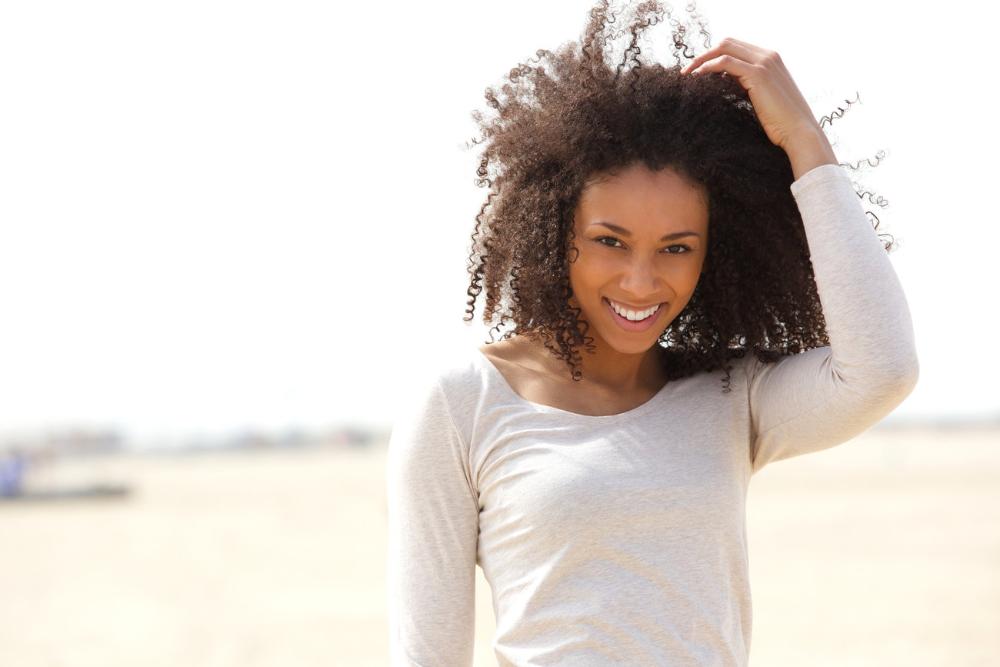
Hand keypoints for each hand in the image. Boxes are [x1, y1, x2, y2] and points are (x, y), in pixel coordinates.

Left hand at [680, 37, 821, 152]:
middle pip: (728, 43)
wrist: (799, 132)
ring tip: (687, 74)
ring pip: (725, 48)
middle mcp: (768, 55)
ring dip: (702, 59)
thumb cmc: (781, 123)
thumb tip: (726, 83)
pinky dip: (708, 67)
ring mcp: (764, 62)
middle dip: (704, 54)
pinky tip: (697, 77)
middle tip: (687, 70)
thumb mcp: (763, 98)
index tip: (698, 69)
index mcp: (771, 59)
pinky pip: (726, 62)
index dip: (715, 55)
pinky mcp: (758, 74)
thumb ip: (748, 86)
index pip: (736, 47)